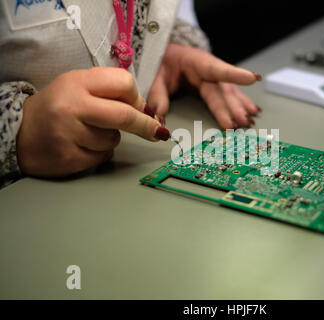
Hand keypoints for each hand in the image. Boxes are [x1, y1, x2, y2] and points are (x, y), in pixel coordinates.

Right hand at [17, 67, 168, 176]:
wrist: (21, 132)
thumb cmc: (59, 107)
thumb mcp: (81, 87)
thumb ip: (111, 93)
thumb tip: (148, 112)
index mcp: (77, 82)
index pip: (124, 83)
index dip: (137, 98)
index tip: (143, 108)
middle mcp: (72, 106)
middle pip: (125, 116)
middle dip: (146, 126)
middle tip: (158, 132)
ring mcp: (69, 133)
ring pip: (113, 139)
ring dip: (111, 139)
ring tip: (88, 132)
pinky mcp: (68, 157)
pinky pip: (102, 156)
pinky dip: (99, 152)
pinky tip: (82, 145)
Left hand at [147, 44, 261, 128]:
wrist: (167, 54)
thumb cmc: (163, 61)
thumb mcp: (156, 75)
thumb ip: (157, 95)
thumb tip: (159, 116)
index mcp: (197, 62)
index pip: (217, 69)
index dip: (235, 75)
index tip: (252, 78)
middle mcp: (210, 70)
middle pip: (223, 89)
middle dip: (234, 106)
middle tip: (242, 121)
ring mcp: (214, 78)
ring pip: (229, 93)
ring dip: (240, 107)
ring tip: (250, 120)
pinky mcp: (215, 85)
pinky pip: (230, 95)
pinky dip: (241, 104)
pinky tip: (252, 111)